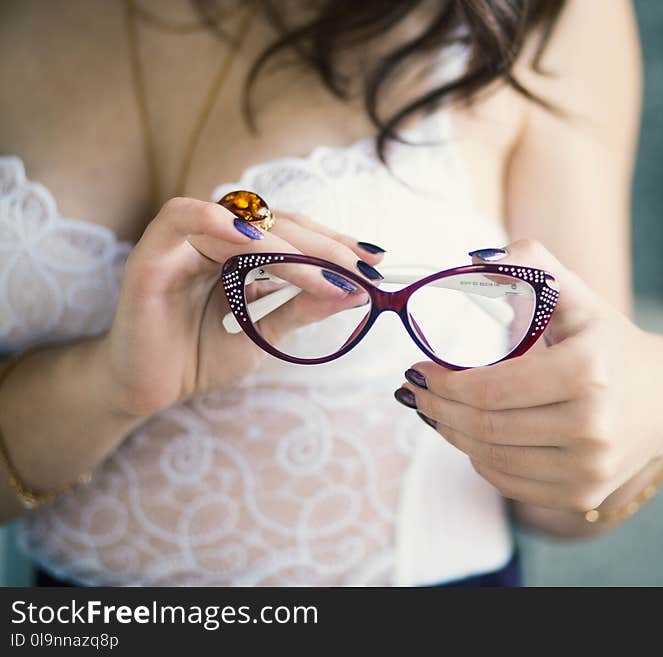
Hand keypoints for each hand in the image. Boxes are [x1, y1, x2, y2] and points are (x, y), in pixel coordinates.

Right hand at [102, 197, 384, 416]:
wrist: (145, 391)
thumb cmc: (197, 356)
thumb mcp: (263, 332)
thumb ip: (302, 308)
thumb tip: (356, 291)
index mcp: (239, 250)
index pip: (294, 234)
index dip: (335, 245)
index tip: (376, 263)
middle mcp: (213, 237)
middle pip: (276, 223)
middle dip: (325, 246)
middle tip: (363, 268)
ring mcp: (182, 242)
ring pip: (242, 222)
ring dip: (290, 246)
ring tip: (330, 274)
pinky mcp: (152, 255)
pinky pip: (182, 219)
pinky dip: (218, 222)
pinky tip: (253, 241)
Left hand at [395, 239, 662, 514]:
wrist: (661, 399)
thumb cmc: (605, 341)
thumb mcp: (576, 295)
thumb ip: (531, 264)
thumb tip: (475, 260)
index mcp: (588, 371)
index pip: (491, 389)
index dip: (443, 382)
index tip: (417, 369)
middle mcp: (593, 427)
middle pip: (485, 426)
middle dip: (437, 408)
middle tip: (414, 392)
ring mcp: (588, 468)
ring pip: (490, 457)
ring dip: (450, 433)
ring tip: (433, 411)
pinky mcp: (581, 495)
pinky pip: (507, 481)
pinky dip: (479, 458)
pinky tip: (469, 436)